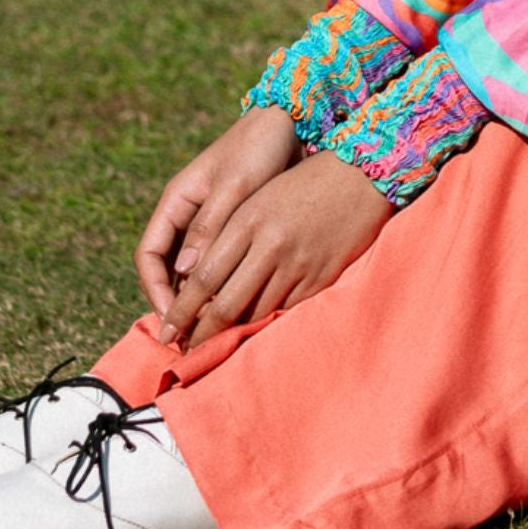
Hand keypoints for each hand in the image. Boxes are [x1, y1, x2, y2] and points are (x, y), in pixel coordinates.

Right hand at [135, 104, 299, 319]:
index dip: (155, 290)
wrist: (290, 123)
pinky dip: (224, 287)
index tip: (172, 320)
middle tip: (189, 339)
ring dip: (198, 300)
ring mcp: (209, 224)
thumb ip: (210, 225)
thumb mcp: (235, 185)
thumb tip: (186, 273)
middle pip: (166, 270)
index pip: (148, 255)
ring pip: (193, 272)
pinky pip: (220, 265)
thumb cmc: (258, 148)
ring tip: (211, 333)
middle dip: (174, 304)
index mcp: (176, 202)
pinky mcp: (235, 230)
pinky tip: (238, 309)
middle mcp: (187, 216)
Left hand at [157, 151, 392, 350]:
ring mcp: (298, 264)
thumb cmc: (301, 183)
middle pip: (226, 303)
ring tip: (213, 348)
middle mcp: (271, 245)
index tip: (167, 331)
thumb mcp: (258, 197)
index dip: (181, 310)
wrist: (361, 176)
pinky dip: (266, 324)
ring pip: (255, 312)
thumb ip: (225, 232)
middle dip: (200, 334)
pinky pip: (286, 311)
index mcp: (249, 220)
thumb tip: (191, 277)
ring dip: (232, 334)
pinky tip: (252, 334)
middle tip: (183, 352)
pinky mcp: (321, 278)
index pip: (203, 277)